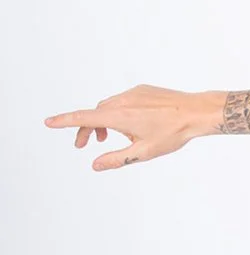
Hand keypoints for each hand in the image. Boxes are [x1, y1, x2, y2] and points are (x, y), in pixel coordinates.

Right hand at [43, 84, 209, 170]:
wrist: (197, 112)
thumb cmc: (173, 133)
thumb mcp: (143, 152)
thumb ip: (116, 159)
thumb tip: (95, 165)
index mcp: (119, 116)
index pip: (84, 118)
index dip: (64, 121)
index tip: (48, 122)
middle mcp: (123, 100)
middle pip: (94, 114)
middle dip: (86, 129)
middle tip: (82, 145)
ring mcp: (133, 93)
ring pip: (109, 107)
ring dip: (104, 122)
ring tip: (111, 138)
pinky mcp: (143, 90)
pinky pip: (123, 101)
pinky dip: (119, 113)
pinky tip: (133, 126)